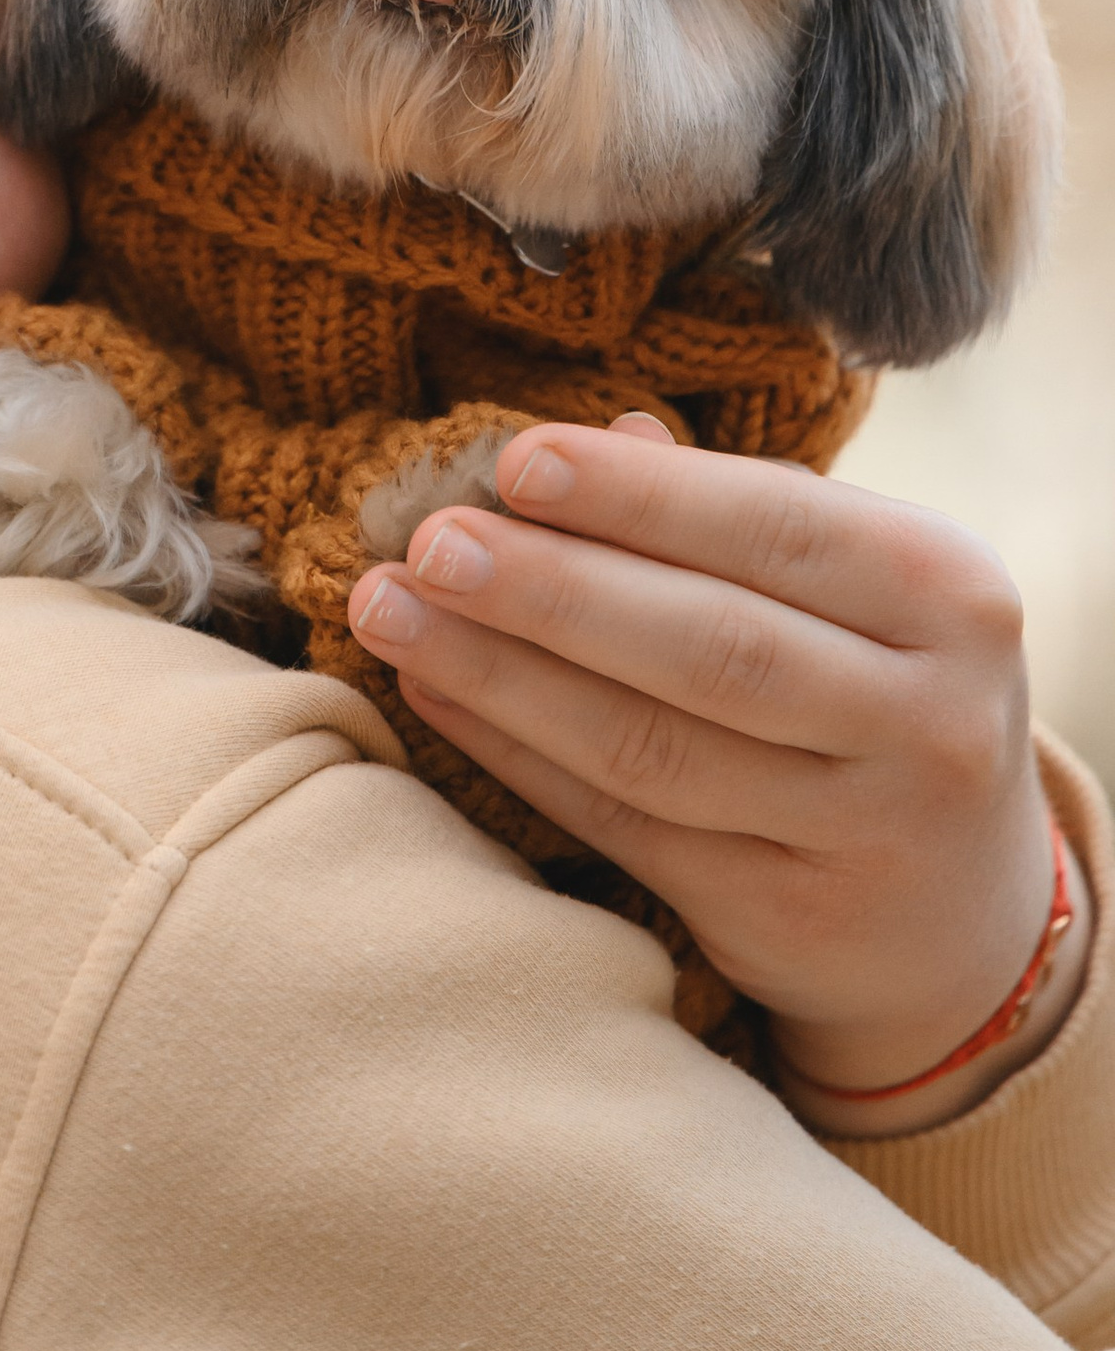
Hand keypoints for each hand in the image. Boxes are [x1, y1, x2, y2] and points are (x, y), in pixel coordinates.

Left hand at [346, 415, 1092, 1131]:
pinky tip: (434, 695)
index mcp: (953, 595)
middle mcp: (930, 721)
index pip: (778, 529)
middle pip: (712, 647)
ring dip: (500, 674)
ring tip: (390, 611)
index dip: (638, 497)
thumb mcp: (856, 587)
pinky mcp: (783, 920)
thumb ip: (735, 509)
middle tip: (427, 544)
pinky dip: (516, 756)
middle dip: (551, 590)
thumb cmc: (876, 690)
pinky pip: (622, 826)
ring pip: (651, 749)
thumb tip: (603, 430)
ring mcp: (863, 835)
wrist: (960, 913)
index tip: (513, 462)